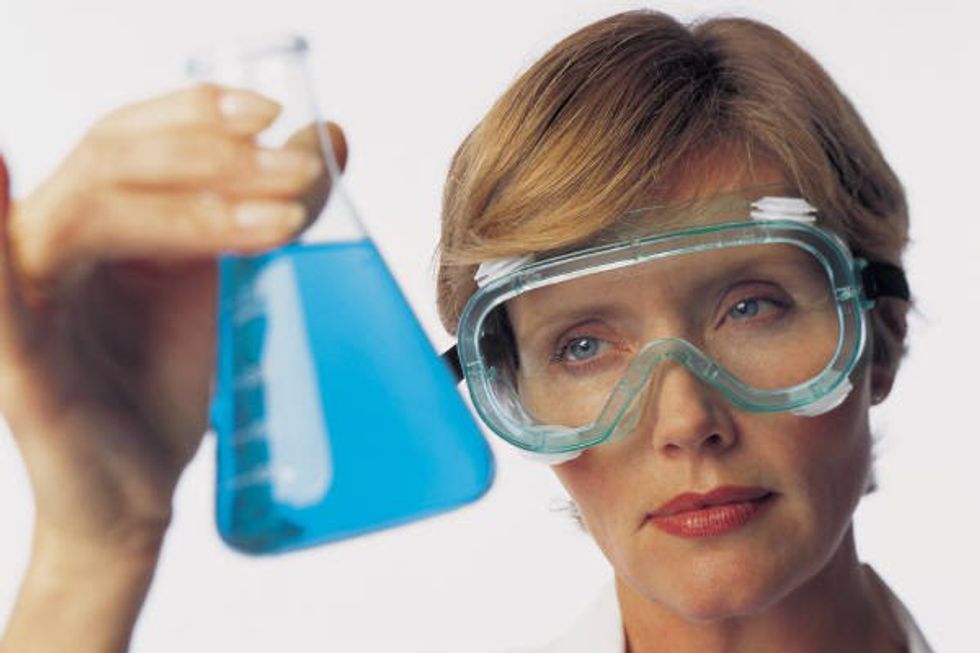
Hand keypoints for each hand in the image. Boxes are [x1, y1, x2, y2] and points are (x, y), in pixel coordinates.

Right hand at [0, 85, 341, 553]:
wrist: (133, 487)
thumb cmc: (165, 382)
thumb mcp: (222, 281)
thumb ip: (263, 210)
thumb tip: (328, 141)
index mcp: (98, 221)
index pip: (132, 137)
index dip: (194, 112)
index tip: (273, 114)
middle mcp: (54, 244)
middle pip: (116, 162)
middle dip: (217, 158)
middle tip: (302, 174)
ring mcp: (30, 301)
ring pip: (91, 215)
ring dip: (194, 207)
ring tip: (286, 220)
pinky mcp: (22, 365)